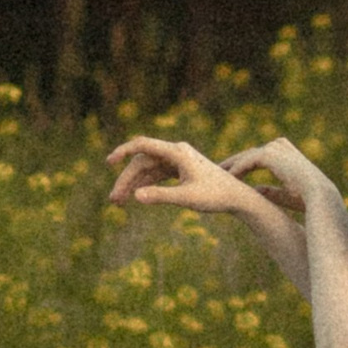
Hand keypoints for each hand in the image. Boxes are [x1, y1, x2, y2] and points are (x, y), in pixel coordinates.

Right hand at [106, 134, 273, 220]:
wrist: (237, 198)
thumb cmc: (215, 196)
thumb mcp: (186, 198)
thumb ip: (160, 196)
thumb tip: (135, 196)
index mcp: (177, 152)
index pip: (143, 145)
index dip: (124, 151)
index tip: (109, 162)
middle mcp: (176, 152)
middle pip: (142, 161)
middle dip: (126, 179)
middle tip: (114, 200)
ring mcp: (178, 160)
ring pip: (148, 169)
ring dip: (133, 184)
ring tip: (119, 202)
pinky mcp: (180, 169)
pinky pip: (157, 174)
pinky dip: (145, 184)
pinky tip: (134, 196)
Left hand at [221, 135, 342, 213]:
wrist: (318, 195)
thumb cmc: (307, 198)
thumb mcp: (286, 195)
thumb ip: (271, 192)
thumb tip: (256, 191)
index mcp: (286, 154)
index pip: (259, 156)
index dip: (243, 164)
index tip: (231, 174)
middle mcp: (280, 146)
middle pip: (250, 153)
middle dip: (233, 162)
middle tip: (218, 171)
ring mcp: (275, 148)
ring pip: (246, 156)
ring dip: (231, 165)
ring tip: (217, 175)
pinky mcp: (270, 154)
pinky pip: (248, 161)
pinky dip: (237, 170)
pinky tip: (228, 179)